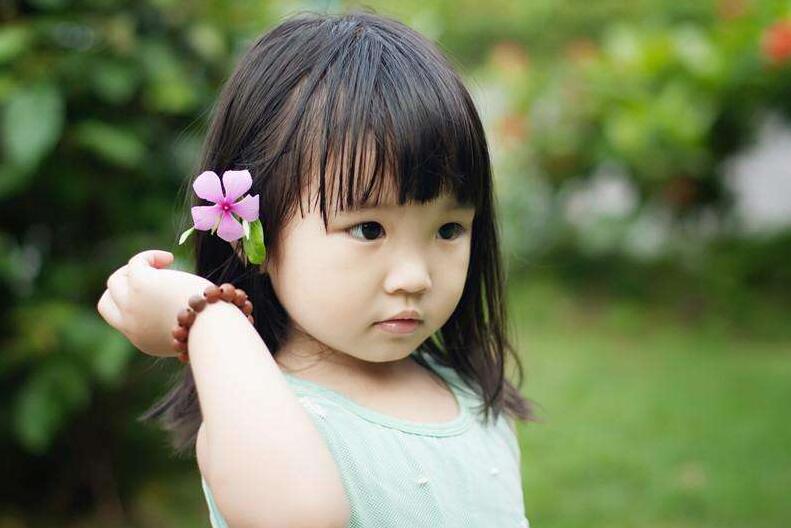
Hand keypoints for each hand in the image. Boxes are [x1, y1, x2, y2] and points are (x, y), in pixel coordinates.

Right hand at [97, 249, 213, 357]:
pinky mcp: (140, 284)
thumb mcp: (190, 332)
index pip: (123, 320)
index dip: (133, 304)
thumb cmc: (212, 330)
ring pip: (115, 281)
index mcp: (143, 340)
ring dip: (135, 270)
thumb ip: (177, 324)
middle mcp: (131, 325)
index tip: (158, 296)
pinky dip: (149, 256)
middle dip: (125, 287)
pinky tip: (169, 258)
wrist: (212, 329)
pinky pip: (135, 262)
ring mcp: (132, 304)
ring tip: (162, 266)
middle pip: (108, 301)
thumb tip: (181, 309)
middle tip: (151, 278)